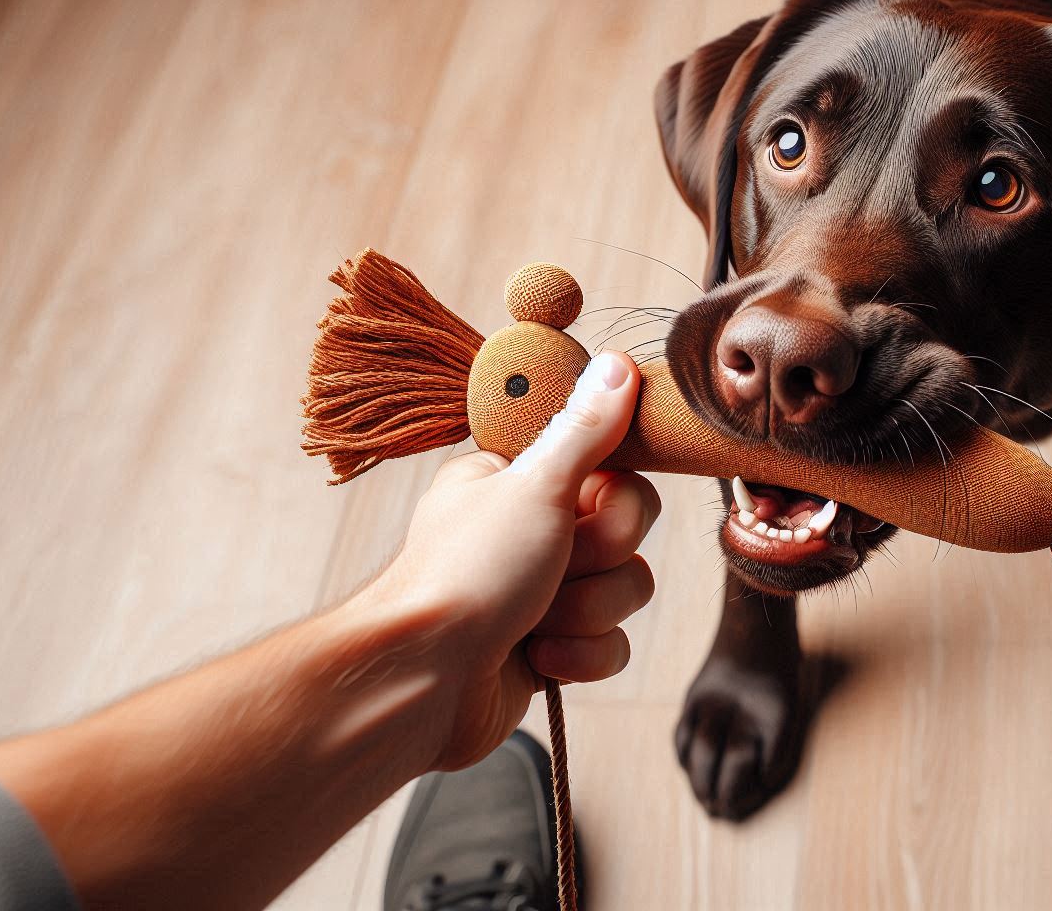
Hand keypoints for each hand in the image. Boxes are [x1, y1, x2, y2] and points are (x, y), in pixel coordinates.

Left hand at [349, 350, 658, 768]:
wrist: (423, 686)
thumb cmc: (465, 578)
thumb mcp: (535, 487)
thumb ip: (586, 430)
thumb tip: (617, 365)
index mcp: (519, 481)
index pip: (614, 471)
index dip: (614, 499)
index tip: (584, 508)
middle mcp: (531, 532)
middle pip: (627, 534)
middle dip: (599, 562)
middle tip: (554, 566)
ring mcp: (542, 592)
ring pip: (625, 591)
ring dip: (588, 611)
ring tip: (536, 622)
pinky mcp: (553, 648)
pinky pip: (611, 645)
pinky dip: (580, 655)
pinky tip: (536, 658)